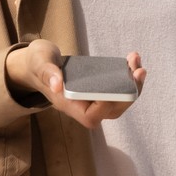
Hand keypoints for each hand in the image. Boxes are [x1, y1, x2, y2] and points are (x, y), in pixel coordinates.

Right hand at [5, 41, 145, 129]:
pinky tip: (131, 60)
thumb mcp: (39, 63)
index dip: (106, 106)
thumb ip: (47, 72)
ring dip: (132, 83)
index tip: (115, 85)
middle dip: (129, 92)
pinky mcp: (97, 88)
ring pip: (119, 100)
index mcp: (68, 104)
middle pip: (112, 110)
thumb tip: (57, 85)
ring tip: (136, 60)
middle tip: (139, 70)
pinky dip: (127, 76)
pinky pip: (117, 88)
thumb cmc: (37, 64)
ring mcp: (91, 98)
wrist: (37, 63)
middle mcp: (82, 105)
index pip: (92, 116)